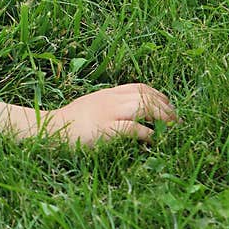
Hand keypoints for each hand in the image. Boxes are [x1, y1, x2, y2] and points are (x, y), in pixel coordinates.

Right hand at [46, 83, 178, 146]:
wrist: (49, 129)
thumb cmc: (69, 123)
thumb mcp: (91, 107)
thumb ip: (109, 107)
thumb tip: (130, 116)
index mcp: (107, 94)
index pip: (139, 87)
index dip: (159, 95)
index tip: (169, 107)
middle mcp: (109, 99)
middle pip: (146, 96)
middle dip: (166, 108)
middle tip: (178, 122)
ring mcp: (107, 113)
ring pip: (144, 106)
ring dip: (163, 118)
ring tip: (173, 130)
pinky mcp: (105, 129)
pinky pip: (133, 127)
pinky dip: (148, 133)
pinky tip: (155, 140)